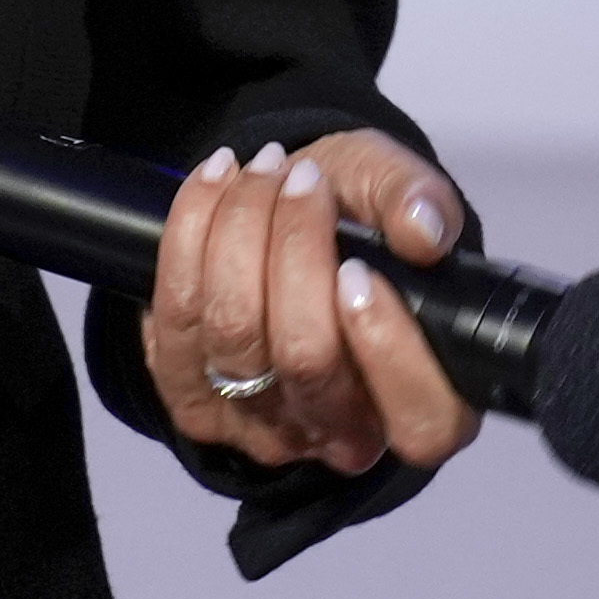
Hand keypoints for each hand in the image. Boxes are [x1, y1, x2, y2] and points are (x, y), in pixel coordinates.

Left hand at [139, 131, 482, 479]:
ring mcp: (258, 423)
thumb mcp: (398, 192)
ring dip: (242, 228)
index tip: (358, 269)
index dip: (388, 348)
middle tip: (305, 178)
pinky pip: (177, 312)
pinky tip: (217, 180)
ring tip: (264, 168)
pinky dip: (190, 230)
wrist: (285, 218)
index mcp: (419, 401)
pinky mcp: (190, 395)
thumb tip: (421, 231)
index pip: (420, 420)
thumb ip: (419, 201)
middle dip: (297, 249)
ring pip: (236, 332)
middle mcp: (338, 429)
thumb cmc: (356, 221)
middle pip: (307, 359)